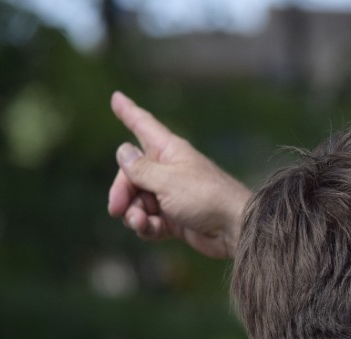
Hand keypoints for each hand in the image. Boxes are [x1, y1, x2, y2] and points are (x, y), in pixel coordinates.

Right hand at [107, 91, 251, 259]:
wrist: (235, 228)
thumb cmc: (205, 197)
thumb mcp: (167, 180)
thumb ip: (140, 168)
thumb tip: (123, 150)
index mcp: (168, 150)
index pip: (143, 125)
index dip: (128, 112)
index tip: (116, 97)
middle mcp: (168, 170)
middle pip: (131, 174)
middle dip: (121, 191)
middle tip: (117, 208)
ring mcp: (171, 196)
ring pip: (137, 201)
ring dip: (134, 214)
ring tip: (142, 222)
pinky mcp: (174, 219)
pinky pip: (149, 221)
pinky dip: (147, 227)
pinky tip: (151, 230)